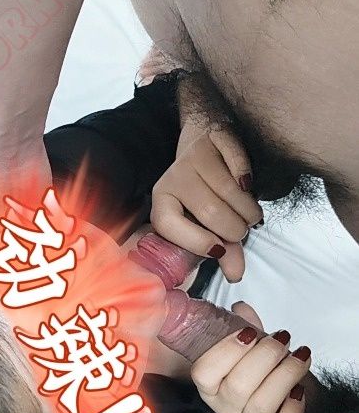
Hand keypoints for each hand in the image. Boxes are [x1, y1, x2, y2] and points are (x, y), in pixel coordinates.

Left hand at [151, 72, 262, 281]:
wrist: (207, 148)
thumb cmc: (208, 196)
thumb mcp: (210, 227)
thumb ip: (223, 252)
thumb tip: (236, 275)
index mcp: (162, 202)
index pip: (167, 224)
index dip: (195, 241)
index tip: (220, 250)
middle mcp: (173, 177)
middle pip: (208, 211)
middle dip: (234, 228)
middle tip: (242, 230)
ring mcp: (193, 155)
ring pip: (228, 190)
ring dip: (248, 210)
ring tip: (250, 216)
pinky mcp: (216, 137)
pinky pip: (239, 163)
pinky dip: (248, 180)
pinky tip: (248, 187)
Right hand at [190, 301, 310, 412]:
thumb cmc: (266, 384)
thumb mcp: (254, 356)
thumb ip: (246, 331)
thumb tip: (241, 307)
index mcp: (213, 387)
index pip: (203, 373)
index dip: (226, 351)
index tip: (250, 333)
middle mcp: (226, 410)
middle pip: (237, 385)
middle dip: (265, 356)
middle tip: (284, 339)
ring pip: (260, 405)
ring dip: (285, 375)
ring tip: (302, 357)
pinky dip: (293, 410)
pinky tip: (301, 392)